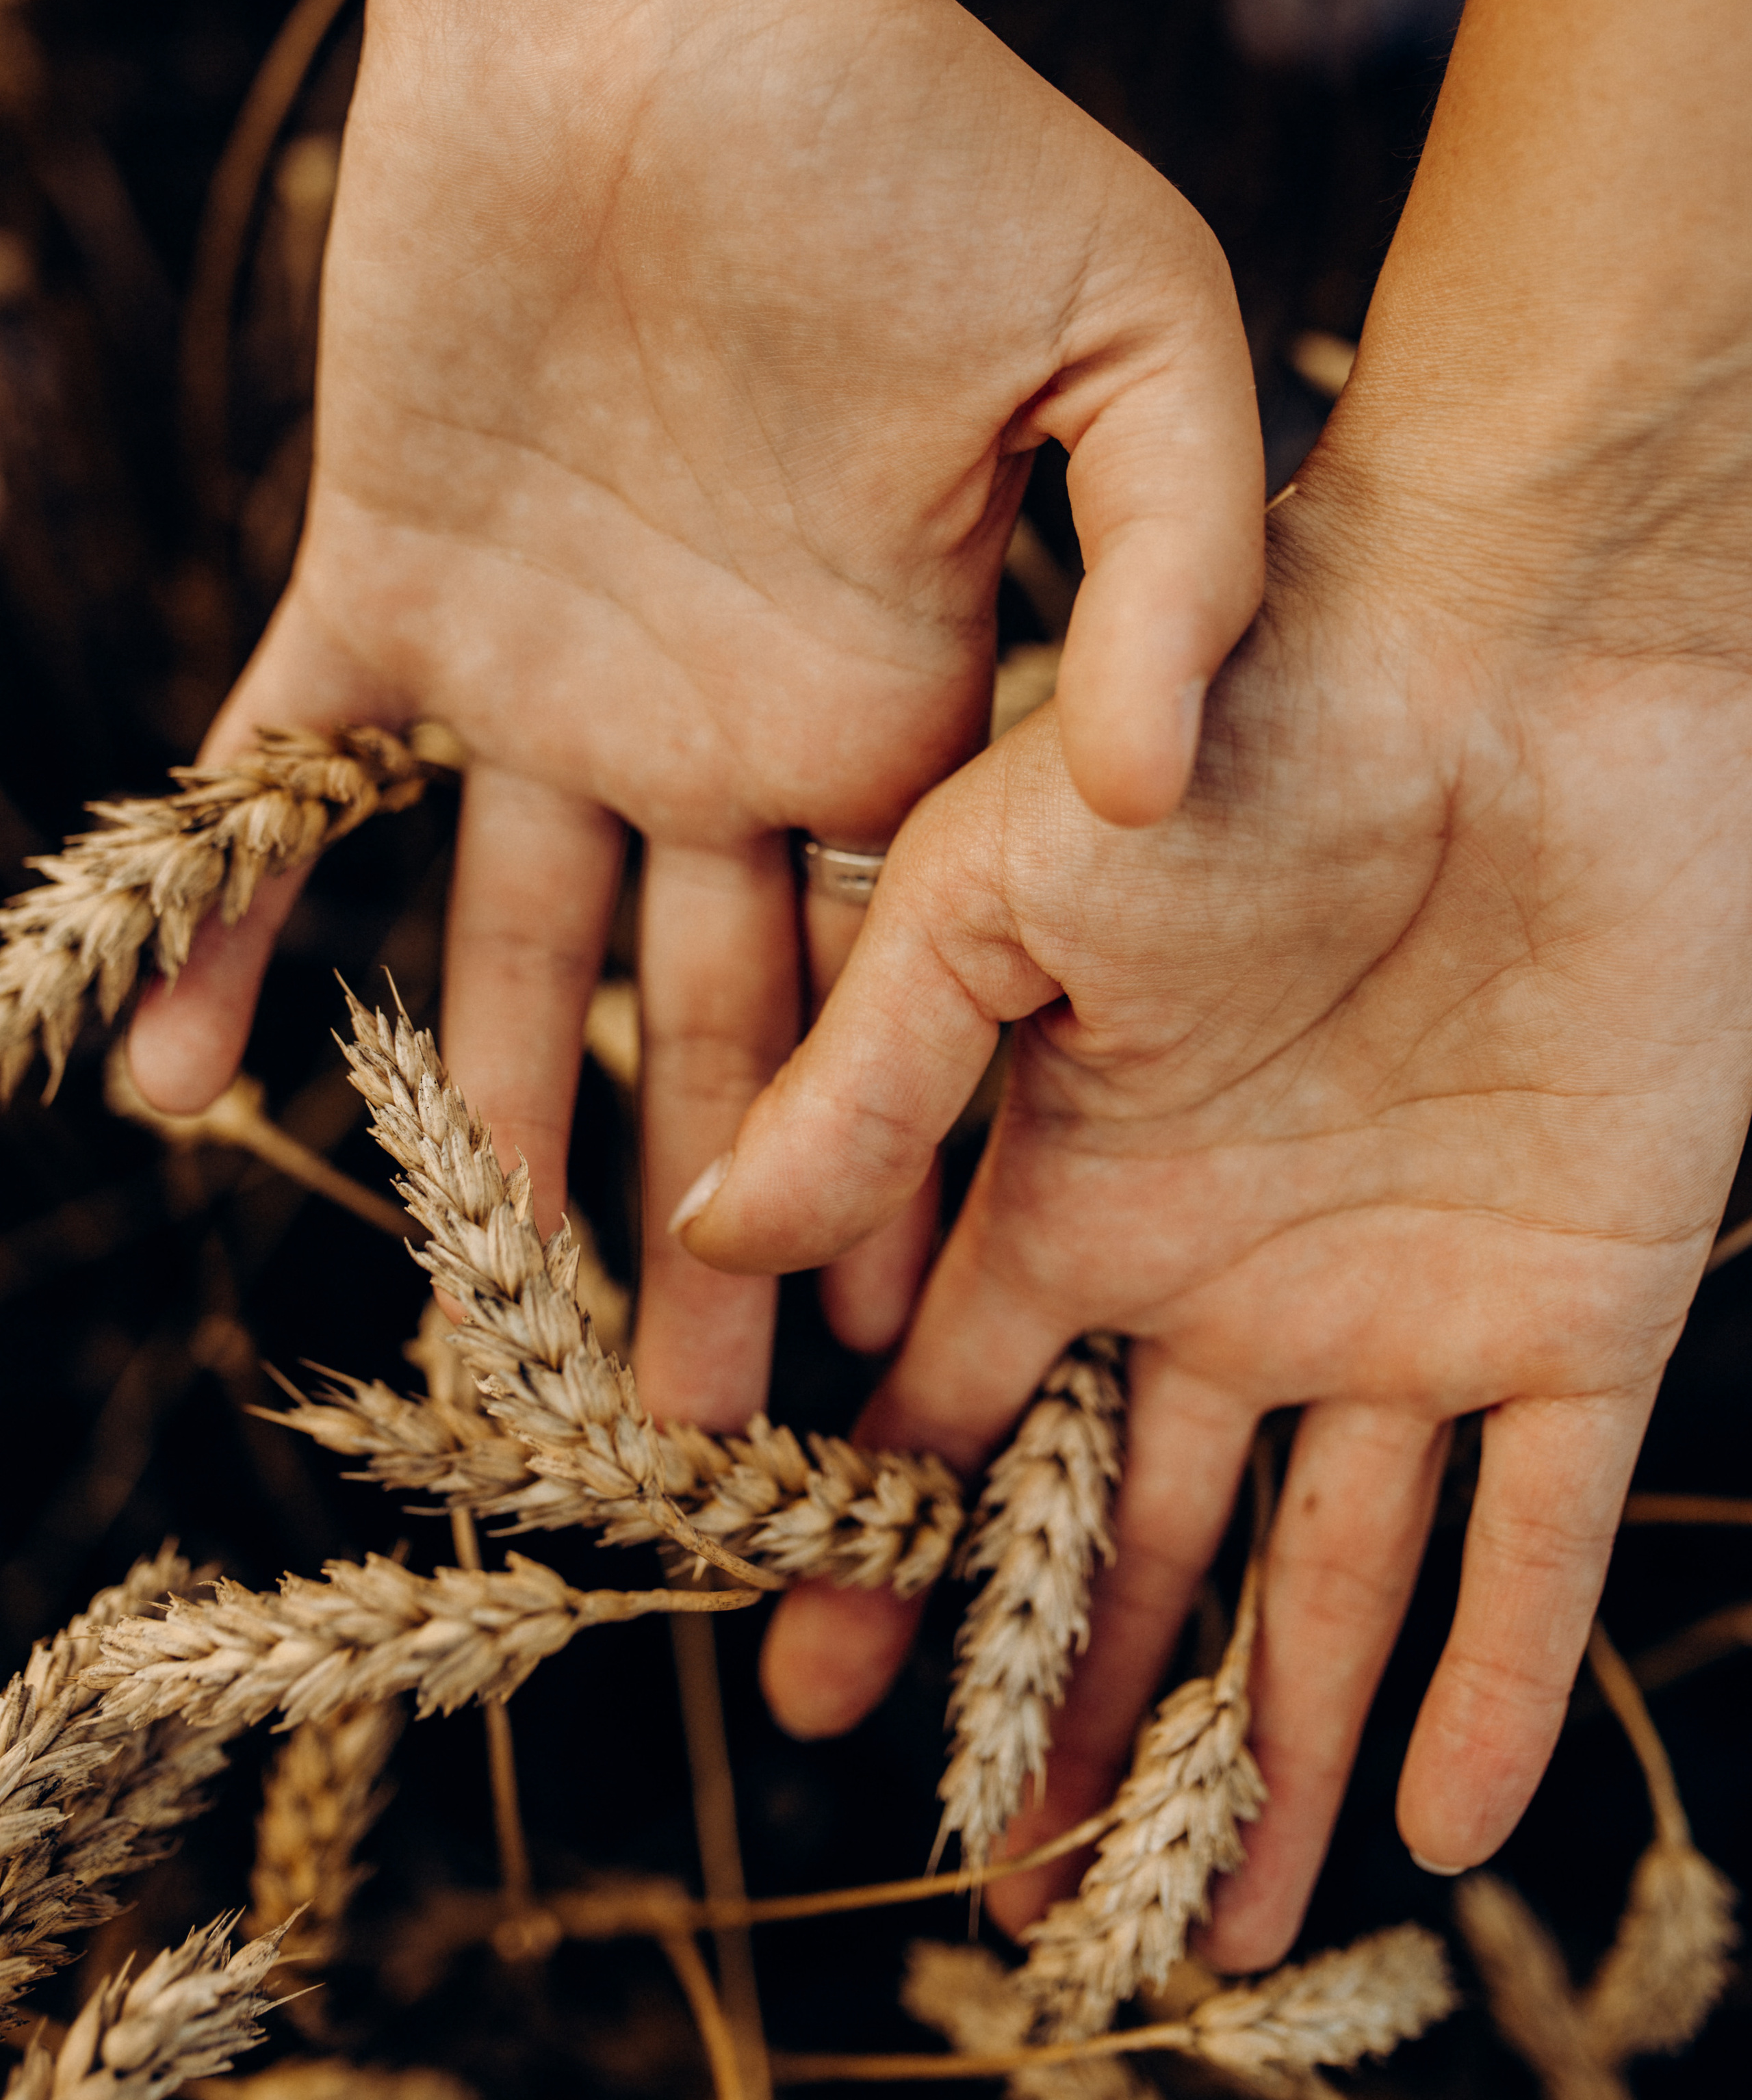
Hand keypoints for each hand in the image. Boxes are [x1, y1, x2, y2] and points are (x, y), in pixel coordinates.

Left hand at [126, 0, 1261, 1423]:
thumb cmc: (928, 136)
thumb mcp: (1138, 332)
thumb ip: (1181, 565)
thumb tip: (1157, 809)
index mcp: (896, 703)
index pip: (905, 988)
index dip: (896, 1169)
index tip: (894, 1367)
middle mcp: (720, 727)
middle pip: (712, 1031)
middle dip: (712, 1238)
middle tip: (698, 1462)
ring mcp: (547, 673)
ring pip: (500, 962)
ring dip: (486, 1147)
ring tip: (476, 1350)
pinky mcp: (387, 592)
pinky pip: (281, 786)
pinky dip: (218, 921)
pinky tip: (175, 1093)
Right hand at [679, 446, 1751, 1961]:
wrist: (1513, 665)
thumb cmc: (1242, 729)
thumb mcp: (1001, 890)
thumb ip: (871, 1073)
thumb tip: (714, 1236)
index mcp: (1084, 1185)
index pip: (961, 1418)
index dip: (880, 1555)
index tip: (805, 1689)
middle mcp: (1227, 1274)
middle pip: (1135, 1539)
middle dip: (1065, 1700)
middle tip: (1001, 1874)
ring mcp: (1398, 1305)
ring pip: (1322, 1580)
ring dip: (1266, 1749)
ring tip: (1204, 1928)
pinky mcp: (1571, 1308)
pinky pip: (1527, 1532)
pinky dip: (1490, 1679)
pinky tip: (1434, 1825)